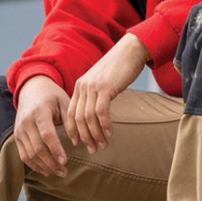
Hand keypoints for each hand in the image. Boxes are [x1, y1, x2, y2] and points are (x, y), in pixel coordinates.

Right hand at [14, 75, 70, 177]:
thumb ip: (70, 120)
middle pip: (37, 148)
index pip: (47, 135)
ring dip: (44, 166)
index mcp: (39, 112)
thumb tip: (76, 141)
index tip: (65, 161)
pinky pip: (23, 155)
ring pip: (30, 154)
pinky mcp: (17, 136)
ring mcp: (19, 130)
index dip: (56, 150)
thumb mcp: (64, 102)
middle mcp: (26, 122)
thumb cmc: (52, 96)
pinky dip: (34, 165)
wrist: (31, 89)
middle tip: (64, 172)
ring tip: (58, 172)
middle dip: (51, 162)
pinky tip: (46, 171)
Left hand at [65, 33, 149, 153]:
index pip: (70, 112)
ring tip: (102, 145)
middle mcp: (83, 86)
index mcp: (80, 86)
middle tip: (92, 150)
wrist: (130, 51)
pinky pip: (101, 111)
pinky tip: (110, 132)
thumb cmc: (119, 68)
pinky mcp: (105, 87)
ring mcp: (93, 86)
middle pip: (77, 118)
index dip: (72, 130)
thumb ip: (95, 95)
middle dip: (84, 137)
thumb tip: (95, 114)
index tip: (78, 143)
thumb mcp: (101, 82)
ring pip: (88, 117)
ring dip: (95, 134)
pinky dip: (104, 124)